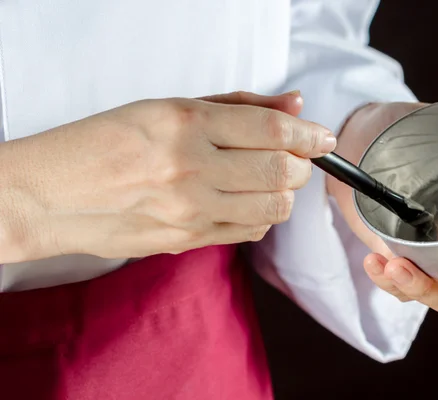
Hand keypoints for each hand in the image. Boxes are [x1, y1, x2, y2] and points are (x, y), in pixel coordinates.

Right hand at [0, 91, 335, 262]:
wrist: (52, 195)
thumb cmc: (103, 143)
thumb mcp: (165, 107)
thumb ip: (236, 106)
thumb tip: (292, 106)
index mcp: (185, 125)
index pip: (272, 132)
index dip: (309, 135)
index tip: (322, 138)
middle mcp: (191, 169)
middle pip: (282, 172)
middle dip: (301, 165)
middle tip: (295, 157)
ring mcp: (190, 211)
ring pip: (274, 208)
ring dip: (284, 193)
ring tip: (270, 180)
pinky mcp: (187, 241)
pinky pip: (249, 233)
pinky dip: (260, 217)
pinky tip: (244, 202)